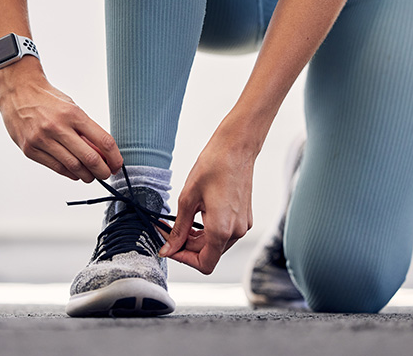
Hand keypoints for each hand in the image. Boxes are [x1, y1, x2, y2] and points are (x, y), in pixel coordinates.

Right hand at [0, 56, 122, 181]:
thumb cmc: (47, 99)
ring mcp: (42, 140)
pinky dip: (69, 173)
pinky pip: (56, 167)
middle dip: (103, 171)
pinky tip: (75, 173)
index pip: (103, 141)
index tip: (117, 165)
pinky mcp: (30, 149)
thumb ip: (85, 130)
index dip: (115, 157)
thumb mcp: (71, 108)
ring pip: (73, 167)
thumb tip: (102, 154)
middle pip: (90, 158)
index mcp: (73, 114)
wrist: (16, 90)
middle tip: (106, 174)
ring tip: (91, 175)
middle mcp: (57, 127)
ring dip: (86, 175)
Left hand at [158, 128, 256, 273]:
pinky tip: (197, 215)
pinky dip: (209, 231)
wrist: (236, 148)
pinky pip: (224, 234)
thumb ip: (178, 229)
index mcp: (221, 230)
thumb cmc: (213, 167)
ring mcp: (243, 225)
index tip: (169, 246)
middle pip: (209, 255)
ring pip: (216, 245)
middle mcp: (236, 232)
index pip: (204, 264)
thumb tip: (168, 248)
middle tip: (167, 231)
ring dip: (197, 239)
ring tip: (181, 222)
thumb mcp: (187, 199)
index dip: (183, 259)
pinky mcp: (244, 218)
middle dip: (186, 247)